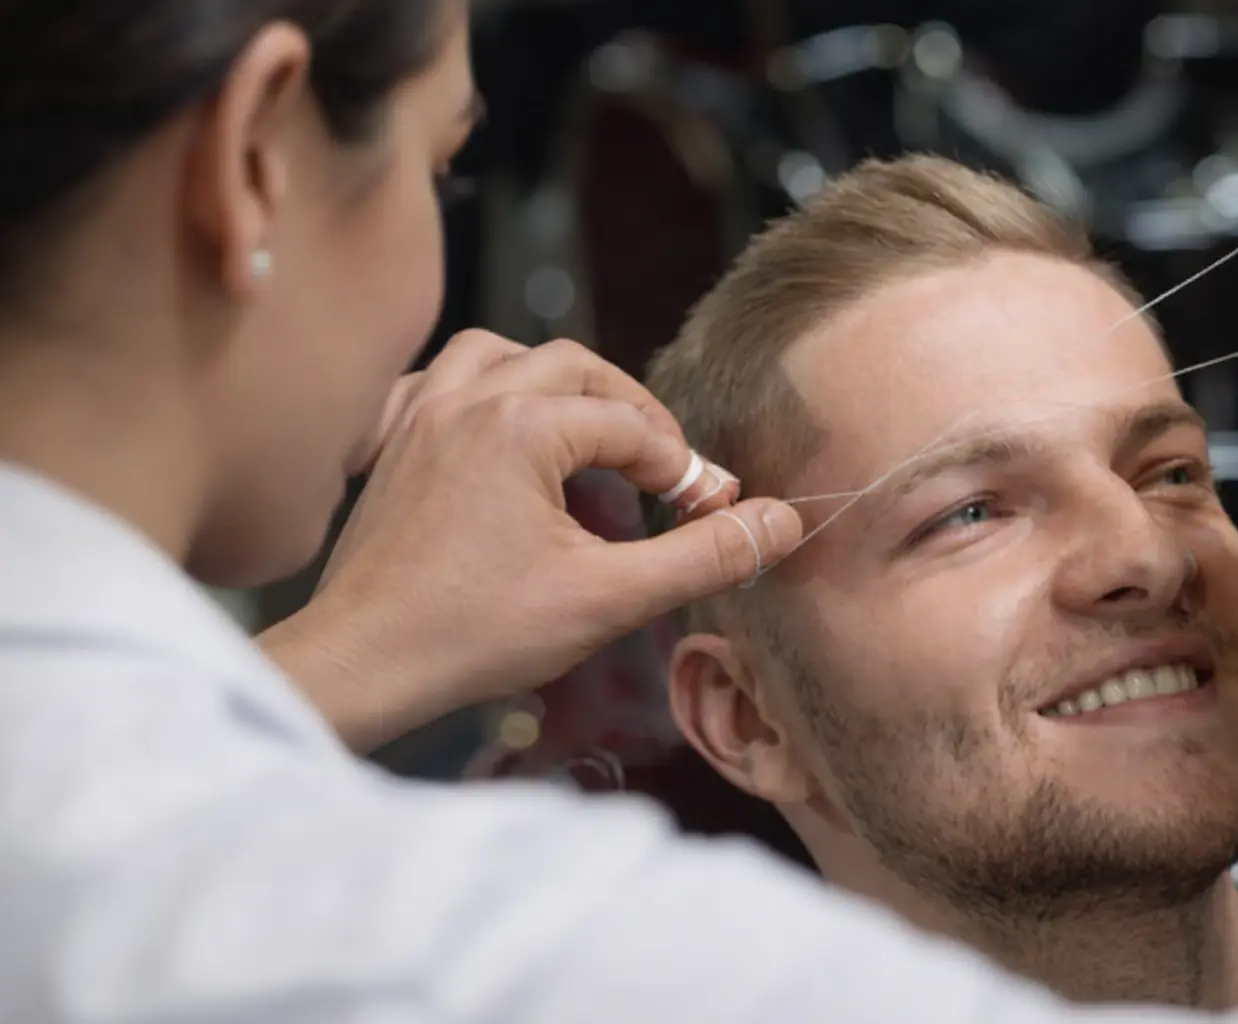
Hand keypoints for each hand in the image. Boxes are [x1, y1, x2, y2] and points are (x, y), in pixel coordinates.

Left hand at [261, 331, 802, 751]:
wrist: (361, 665)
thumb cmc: (477, 634)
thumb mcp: (609, 599)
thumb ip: (703, 557)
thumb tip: (781, 523)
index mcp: (521, 425)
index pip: (632, 427)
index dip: (683, 469)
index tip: (711, 513)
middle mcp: (466, 400)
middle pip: (573, 366)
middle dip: (630, 410)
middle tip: (663, 468)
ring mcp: (419, 417)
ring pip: (499, 354)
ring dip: (553, 382)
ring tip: (586, 432)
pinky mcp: (389, 448)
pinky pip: (435, 383)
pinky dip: (475, 392)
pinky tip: (492, 431)